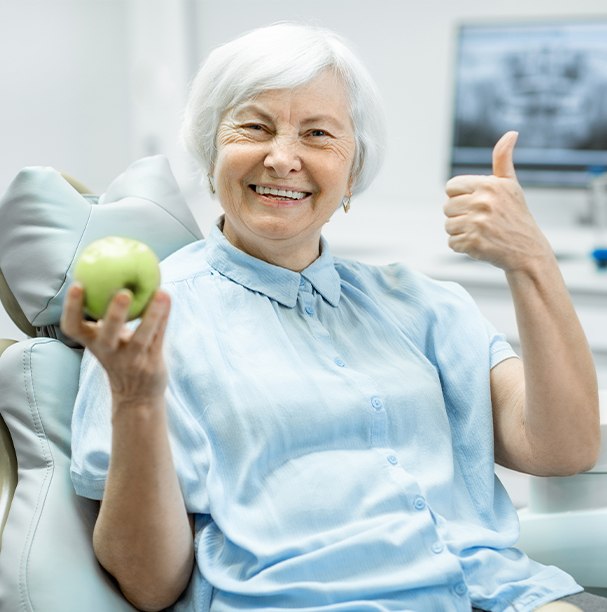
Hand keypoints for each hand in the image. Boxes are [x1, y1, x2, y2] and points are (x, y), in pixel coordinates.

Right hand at [60, 284, 170, 408]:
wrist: (136, 396)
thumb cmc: (120, 357)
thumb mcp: (109, 338)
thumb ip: (107, 315)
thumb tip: (110, 274)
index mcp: (93, 343)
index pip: (73, 328)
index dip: (72, 308)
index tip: (78, 284)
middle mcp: (109, 352)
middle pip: (108, 335)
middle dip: (114, 315)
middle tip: (123, 292)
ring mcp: (131, 360)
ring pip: (141, 337)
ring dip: (151, 315)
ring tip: (161, 293)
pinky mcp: (151, 364)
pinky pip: (159, 337)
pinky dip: (164, 317)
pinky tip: (168, 298)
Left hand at [444, 131, 552, 272]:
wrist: (527, 250)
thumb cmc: (516, 216)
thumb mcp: (510, 185)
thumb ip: (503, 160)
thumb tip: (511, 133)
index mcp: (489, 185)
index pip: (450, 186)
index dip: (459, 196)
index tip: (474, 203)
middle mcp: (483, 202)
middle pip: (447, 207)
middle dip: (459, 215)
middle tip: (480, 221)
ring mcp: (478, 223)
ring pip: (448, 225)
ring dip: (460, 231)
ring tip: (480, 232)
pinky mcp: (473, 243)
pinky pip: (452, 243)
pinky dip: (462, 246)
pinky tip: (479, 243)